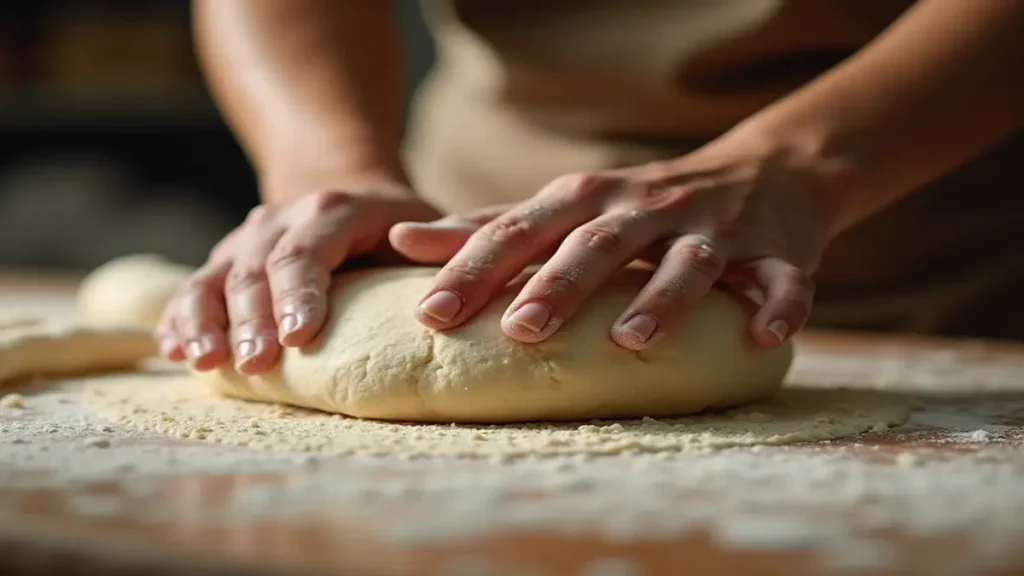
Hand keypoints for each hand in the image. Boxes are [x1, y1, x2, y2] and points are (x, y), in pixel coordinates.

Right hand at [156, 173, 440, 373]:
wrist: (343, 187)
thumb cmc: (396, 225)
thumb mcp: (427, 224)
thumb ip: (438, 252)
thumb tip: (444, 300)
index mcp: (334, 208)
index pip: (308, 250)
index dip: (300, 293)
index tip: (299, 337)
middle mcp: (281, 218)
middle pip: (257, 268)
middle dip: (253, 319)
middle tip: (256, 365)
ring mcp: (246, 238)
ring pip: (215, 277)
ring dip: (206, 321)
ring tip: (206, 364)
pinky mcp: (224, 260)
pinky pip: (193, 288)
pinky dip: (180, 319)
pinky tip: (174, 352)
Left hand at [390, 140, 845, 349]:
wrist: (765, 169)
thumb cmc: (641, 204)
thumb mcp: (565, 206)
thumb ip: (491, 226)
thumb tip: (401, 238)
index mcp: (587, 199)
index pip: (522, 230)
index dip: (476, 269)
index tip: (430, 315)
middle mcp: (646, 208)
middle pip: (598, 243)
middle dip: (560, 285)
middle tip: (519, 331)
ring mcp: (714, 229)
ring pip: (688, 261)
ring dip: (662, 299)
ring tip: (629, 341)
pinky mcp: (777, 252)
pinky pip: (782, 279)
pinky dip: (778, 305)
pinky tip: (761, 337)